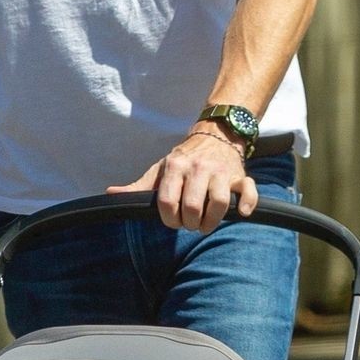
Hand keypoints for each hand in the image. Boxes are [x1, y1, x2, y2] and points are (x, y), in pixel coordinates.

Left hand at [108, 129, 258, 232]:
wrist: (216, 135)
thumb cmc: (184, 159)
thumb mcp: (160, 169)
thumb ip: (138, 186)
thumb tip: (110, 193)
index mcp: (176, 166)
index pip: (167, 200)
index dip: (169, 219)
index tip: (173, 222)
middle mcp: (198, 168)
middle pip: (193, 206)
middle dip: (190, 223)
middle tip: (190, 223)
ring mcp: (221, 172)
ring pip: (219, 202)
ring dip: (212, 221)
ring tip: (206, 224)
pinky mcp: (241, 175)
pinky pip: (248, 193)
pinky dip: (246, 206)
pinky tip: (240, 214)